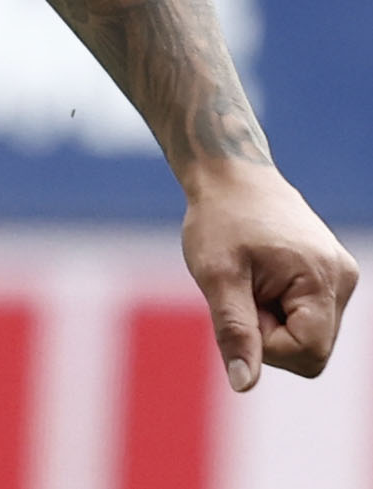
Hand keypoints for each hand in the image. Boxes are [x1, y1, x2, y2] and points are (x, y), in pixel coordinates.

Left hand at [183, 161, 357, 387]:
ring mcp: (341, 277)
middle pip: (311, 349)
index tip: (240, 305)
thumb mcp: (216, 276)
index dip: (266, 344)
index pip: (307, 353)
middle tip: (243, 291)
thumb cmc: (219, 220)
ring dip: (273, 319)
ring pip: (309, 334)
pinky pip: (308, 316)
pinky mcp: (331, 276)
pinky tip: (263, 276)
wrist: (231, 175)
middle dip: (270, 332)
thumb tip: (244, 384)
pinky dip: (280, 307)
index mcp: (323, 280)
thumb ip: (234, 331)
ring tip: (252, 279)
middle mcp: (343, 280)